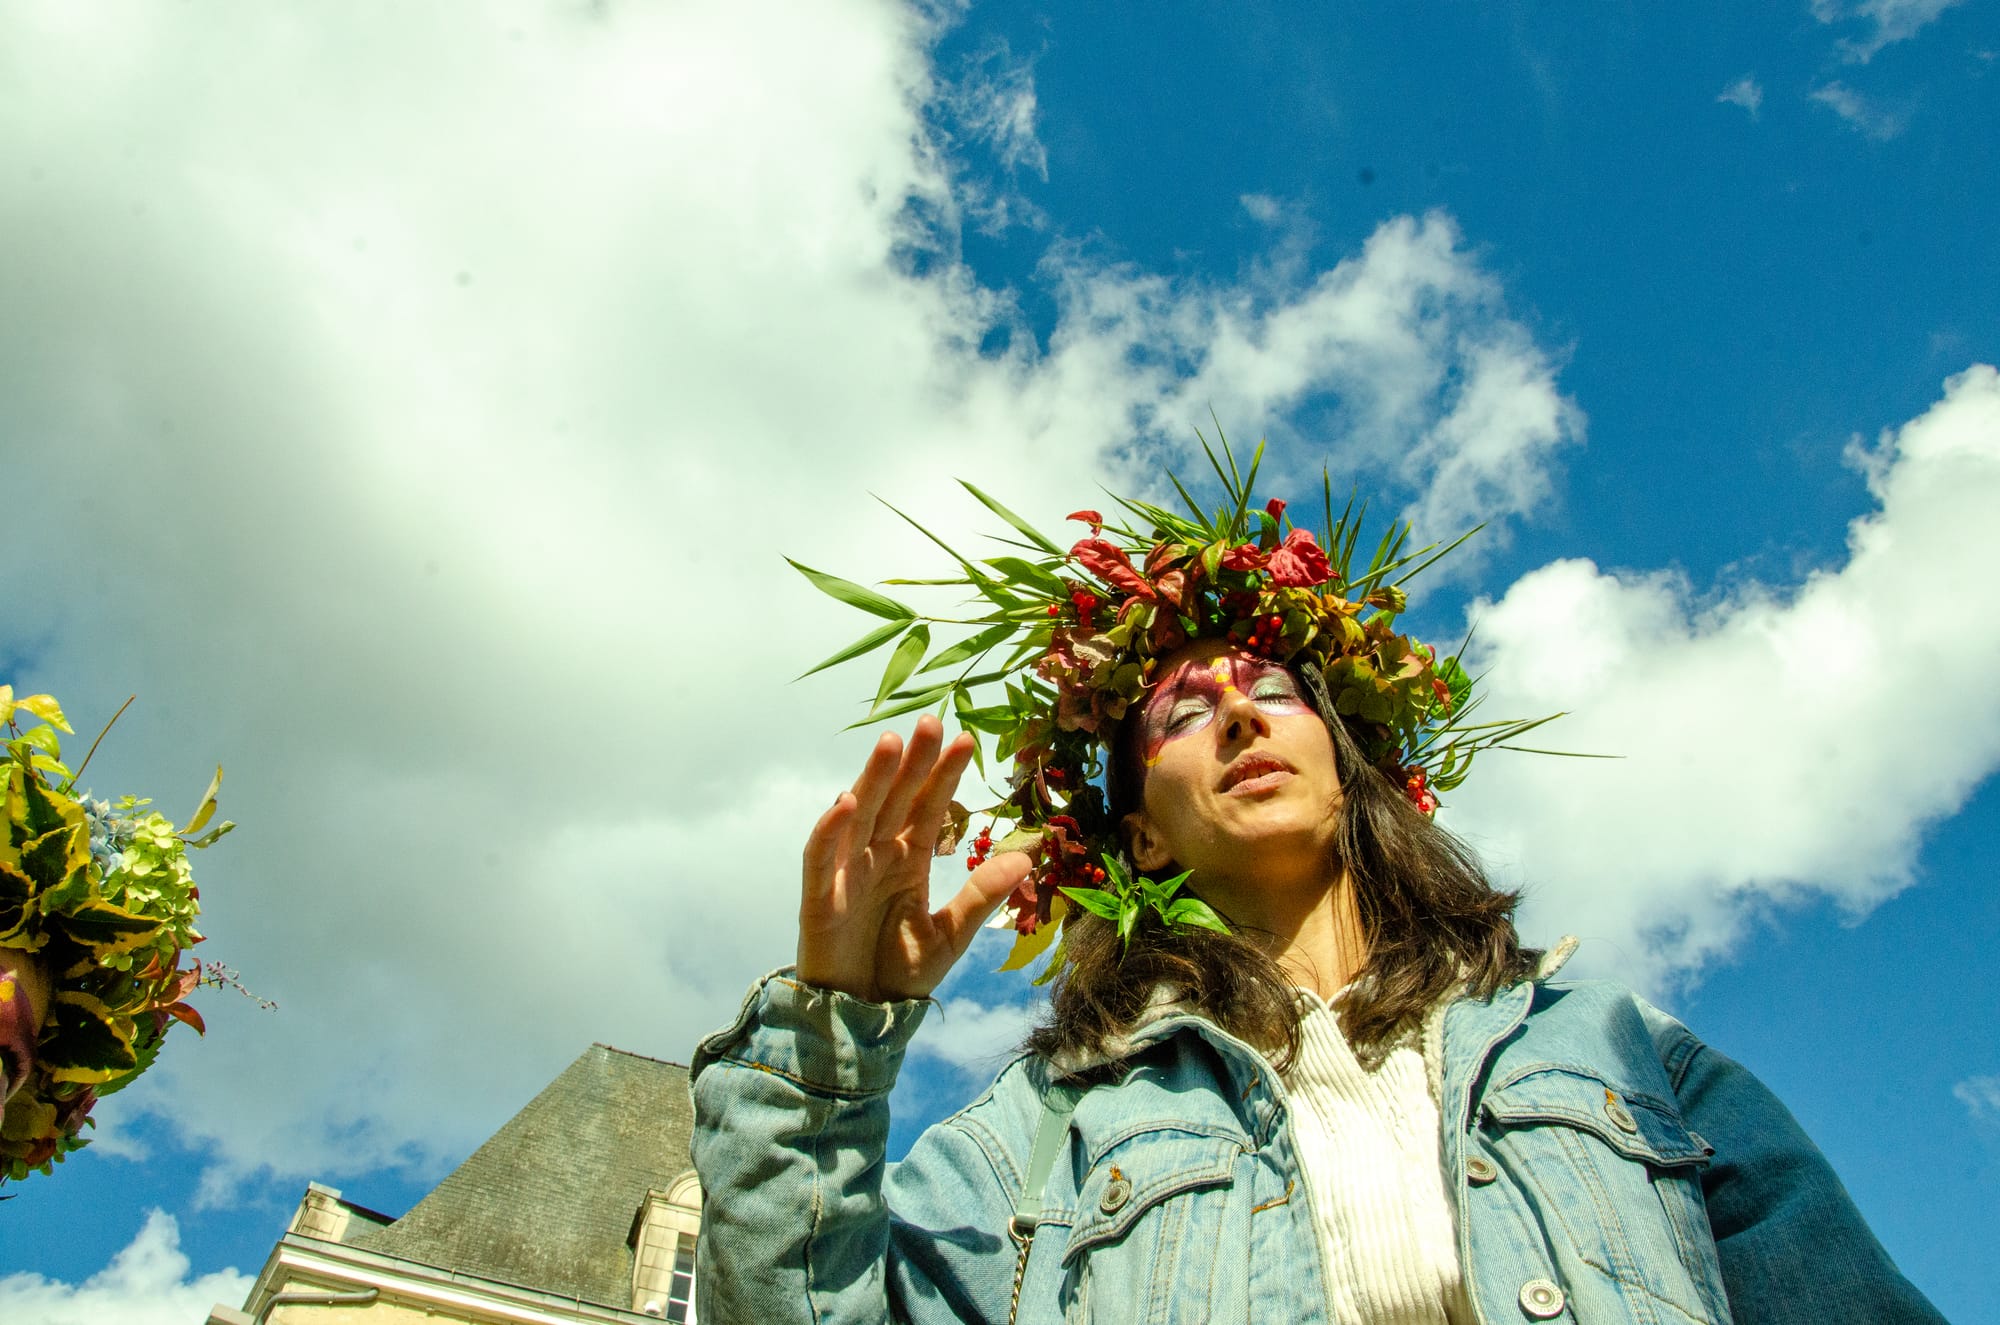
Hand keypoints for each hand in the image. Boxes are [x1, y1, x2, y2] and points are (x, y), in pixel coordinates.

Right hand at [798, 714, 1030, 1002]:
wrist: (861, 1017)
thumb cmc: (899, 972)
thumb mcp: (950, 936)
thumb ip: (981, 896)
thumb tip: (1028, 858)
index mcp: (909, 860)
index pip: (929, 807)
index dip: (944, 774)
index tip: (966, 739)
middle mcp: (876, 856)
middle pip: (895, 799)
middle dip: (912, 761)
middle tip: (932, 720)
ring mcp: (845, 872)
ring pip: (860, 815)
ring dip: (874, 778)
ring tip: (892, 742)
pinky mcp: (818, 897)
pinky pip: (821, 855)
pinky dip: (831, 828)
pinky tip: (847, 800)